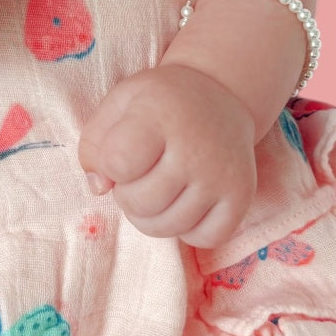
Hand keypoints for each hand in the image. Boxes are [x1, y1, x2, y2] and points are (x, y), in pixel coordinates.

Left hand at [76, 64, 256, 248]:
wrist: (222, 96)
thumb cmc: (161, 104)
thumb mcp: (119, 104)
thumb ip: (94, 145)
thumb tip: (99, 189)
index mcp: (162, 116)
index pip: (119, 163)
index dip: (110, 165)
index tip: (122, 150)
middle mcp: (197, 148)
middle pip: (140, 203)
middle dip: (128, 194)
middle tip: (141, 174)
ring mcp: (222, 175)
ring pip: (168, 227)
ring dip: (152, 215)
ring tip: (159, 187)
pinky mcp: (241, 197)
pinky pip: (204, 239)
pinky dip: (188, 229)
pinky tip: (186, 200)